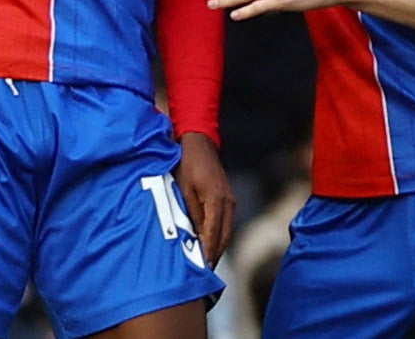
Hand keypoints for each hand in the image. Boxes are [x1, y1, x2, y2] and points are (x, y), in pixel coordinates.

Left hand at [175, 132, 233, 266]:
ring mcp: (231, 200)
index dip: (208, 252)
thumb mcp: (184, 189)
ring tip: (207, 261)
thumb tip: (197, 236)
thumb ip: (192, 213)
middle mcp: (228, 202)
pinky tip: (211, 242)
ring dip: (218, 246)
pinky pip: (227, 222)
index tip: (203, 268)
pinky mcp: (229, 198)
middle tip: (205, 271)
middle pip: (224, 236)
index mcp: (216, 200)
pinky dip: (220, 234)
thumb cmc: (187, 164)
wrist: (199, 142)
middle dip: (215, 254)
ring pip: (227, 231)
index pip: (213, 234)